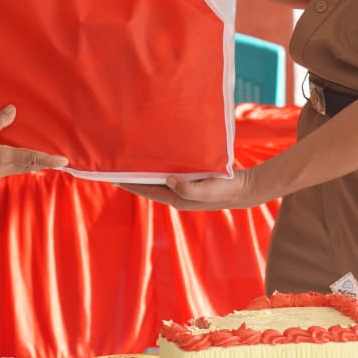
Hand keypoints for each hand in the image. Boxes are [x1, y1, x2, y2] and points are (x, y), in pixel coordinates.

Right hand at [0, 104, 66, 184]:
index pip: (30, 158)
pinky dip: (14, 164)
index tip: (64, 161)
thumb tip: (12, 111)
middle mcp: (0, 169)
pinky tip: (11, 159)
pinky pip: (5, 170)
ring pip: (16, 169)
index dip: (48, 159)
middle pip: (27, 166)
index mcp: (1, 158)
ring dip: (28, 163)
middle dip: (42, 162)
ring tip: (37, 157)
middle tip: (56, 160)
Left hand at [119, 169, 262, 210]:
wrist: (245, 188)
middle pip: (149, 185)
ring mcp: (184, 188)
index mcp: (177, 198)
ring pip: (158, 179)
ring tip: (130, 162)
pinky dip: (159, 167)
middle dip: (133, 178)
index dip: (130, 184)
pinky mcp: (191, 180)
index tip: (112, 177)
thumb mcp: (206, 191)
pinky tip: (155, 158)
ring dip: (145, 172)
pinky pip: (169, 173)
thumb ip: (186, 189)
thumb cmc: (225, 190)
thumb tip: (167, 179)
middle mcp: (177, 194)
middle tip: (115, 167)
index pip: (147, 190)